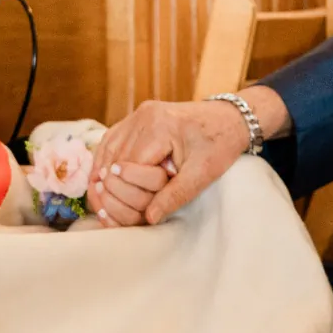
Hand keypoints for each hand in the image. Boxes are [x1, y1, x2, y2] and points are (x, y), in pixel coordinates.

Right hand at [87, 89, 283, 226]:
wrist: (231, 118)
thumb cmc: (220, 143)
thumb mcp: (203, 173)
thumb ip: (175, 195)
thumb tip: (149, 218)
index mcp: (160, 126)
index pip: (131, 167)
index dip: (133, 194)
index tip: (139, 214)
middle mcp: (142, 116)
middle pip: (115, 161)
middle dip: (116, 191)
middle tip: (123, 215)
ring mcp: (137, 115)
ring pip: (107, 151)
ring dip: (103, 178)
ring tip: (105, 204)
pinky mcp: (136, 119)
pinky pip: (111, 142)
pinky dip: (104, 163)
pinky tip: (101, 181)